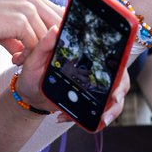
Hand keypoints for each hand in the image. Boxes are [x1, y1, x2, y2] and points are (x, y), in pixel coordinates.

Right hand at [0, 0, 62, 55]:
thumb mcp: (6, 18)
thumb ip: (22, 31)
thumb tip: (30, 50)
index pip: (59, 15)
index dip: (57, 34)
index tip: (48, 48)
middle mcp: (33, 0)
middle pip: (58, 26)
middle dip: (50, 45)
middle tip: (37, 58)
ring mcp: (28, 9)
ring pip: (47, 37)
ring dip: (36, 53)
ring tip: (19, 60)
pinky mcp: (20, 22)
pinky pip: (34, 45)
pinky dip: (26, 56)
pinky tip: (14, 60)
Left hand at [12, 26, 131, 127]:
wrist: (29, 93)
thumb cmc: (34, 73)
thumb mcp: (34, 59)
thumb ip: (44, 45)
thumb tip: (55, 29)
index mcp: (91, 58)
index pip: (116, 63)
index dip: (121, 77)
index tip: (115, 93)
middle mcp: (98, 73)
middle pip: (121, 84)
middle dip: (117, 102)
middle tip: (105, 115)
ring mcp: (97, 88)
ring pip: (115, 101)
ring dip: (109, 113)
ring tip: (98, 122)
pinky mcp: (91, 102)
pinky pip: (99, 113)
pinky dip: (88, 121)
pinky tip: (65, 118)